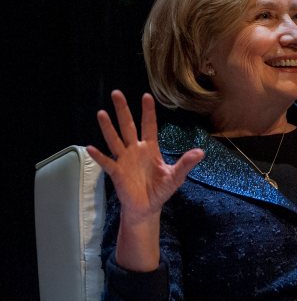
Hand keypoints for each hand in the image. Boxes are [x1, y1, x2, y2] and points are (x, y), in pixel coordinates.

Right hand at [86, 90, 203, 270]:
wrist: (147, 207)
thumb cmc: (161, 189)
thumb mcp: (176, 176)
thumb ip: (186, 163)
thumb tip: (201, 152)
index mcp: (150, 148)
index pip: (149, 126)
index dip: (148, 112)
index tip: (146, 96)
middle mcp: (135, 150)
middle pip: (128, 126)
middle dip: (123, 110)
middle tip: (117, 93)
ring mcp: (124, 160)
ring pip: (115, 140)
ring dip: (108, 128)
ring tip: (101, 113)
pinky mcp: (117, 173)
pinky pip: (107, 163)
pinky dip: (100, 156)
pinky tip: (92, 148)